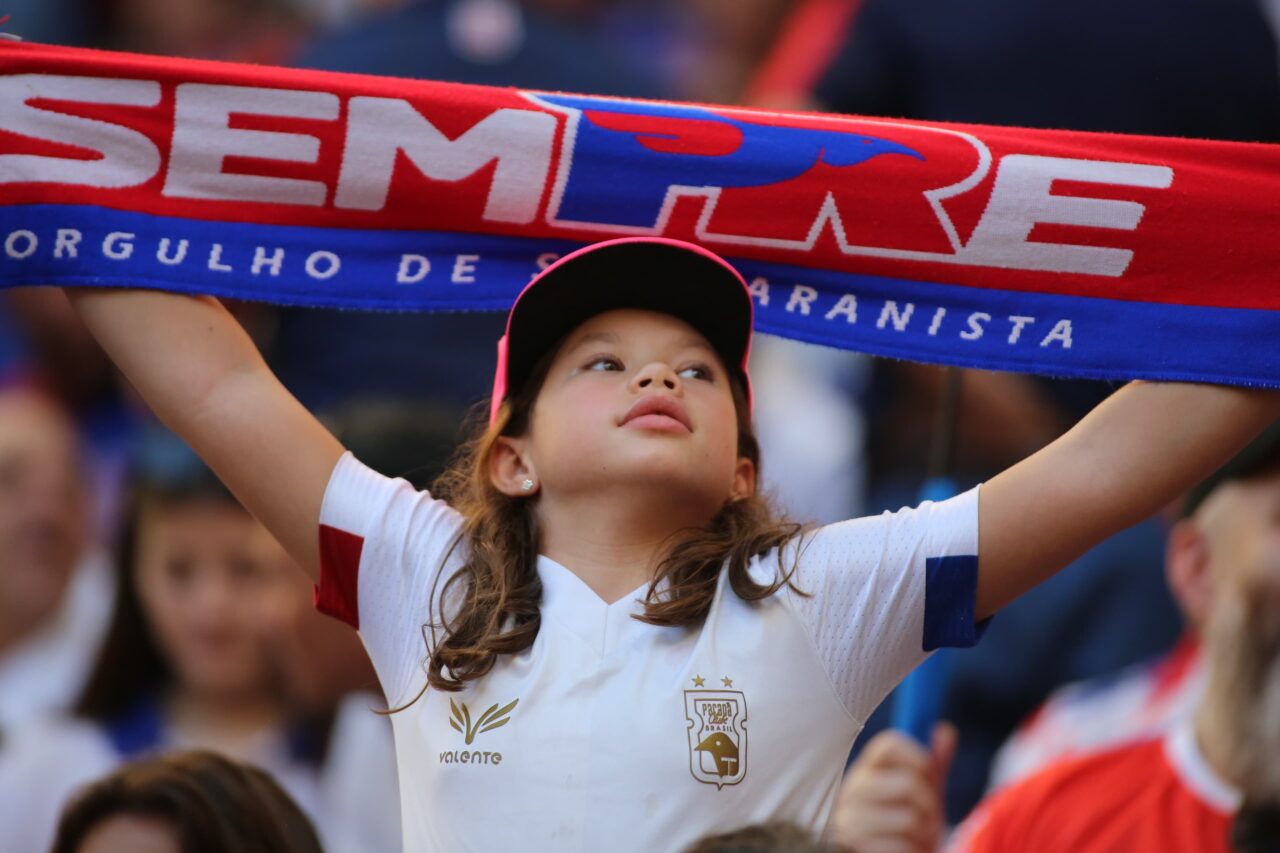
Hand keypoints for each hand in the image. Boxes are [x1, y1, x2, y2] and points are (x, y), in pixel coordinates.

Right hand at [828, 723, 955, 852]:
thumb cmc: (905, 823)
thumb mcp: (922, 792)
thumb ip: (932, 765)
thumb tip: (944, 730)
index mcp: (867, 769)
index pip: (889, 744)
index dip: (918, 755)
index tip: (930, 772)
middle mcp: (853, 790)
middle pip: (907, 784)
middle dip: (929, 804)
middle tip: (928, 816)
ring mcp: (850, 820)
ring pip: (909, 819)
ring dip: (924, 833)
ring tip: (916, 836)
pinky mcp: (853, 847)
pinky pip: (902, 846)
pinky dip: (912, 851)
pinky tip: (905, 850)